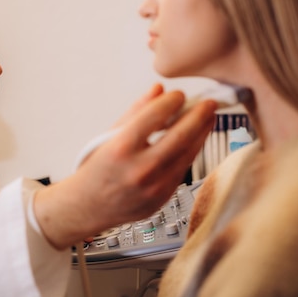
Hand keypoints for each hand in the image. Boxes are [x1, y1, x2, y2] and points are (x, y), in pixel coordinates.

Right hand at [34, 87, 216, 248]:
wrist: (88, 207)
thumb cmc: (96, 168)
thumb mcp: (109, 136)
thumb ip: (136, 111)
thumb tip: (158, 89)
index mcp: (121, 148)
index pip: (155, 116)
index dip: (171, 101)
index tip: (178, 94)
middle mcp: (139, 169)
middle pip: (180, 136)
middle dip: (199, 116)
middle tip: (210, 103)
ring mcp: (153, 188)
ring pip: (187, 155)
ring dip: (202, 134)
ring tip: (208, 119)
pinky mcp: (162, 199)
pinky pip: (183, 171)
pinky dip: (190, 153)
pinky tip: (195, 140)